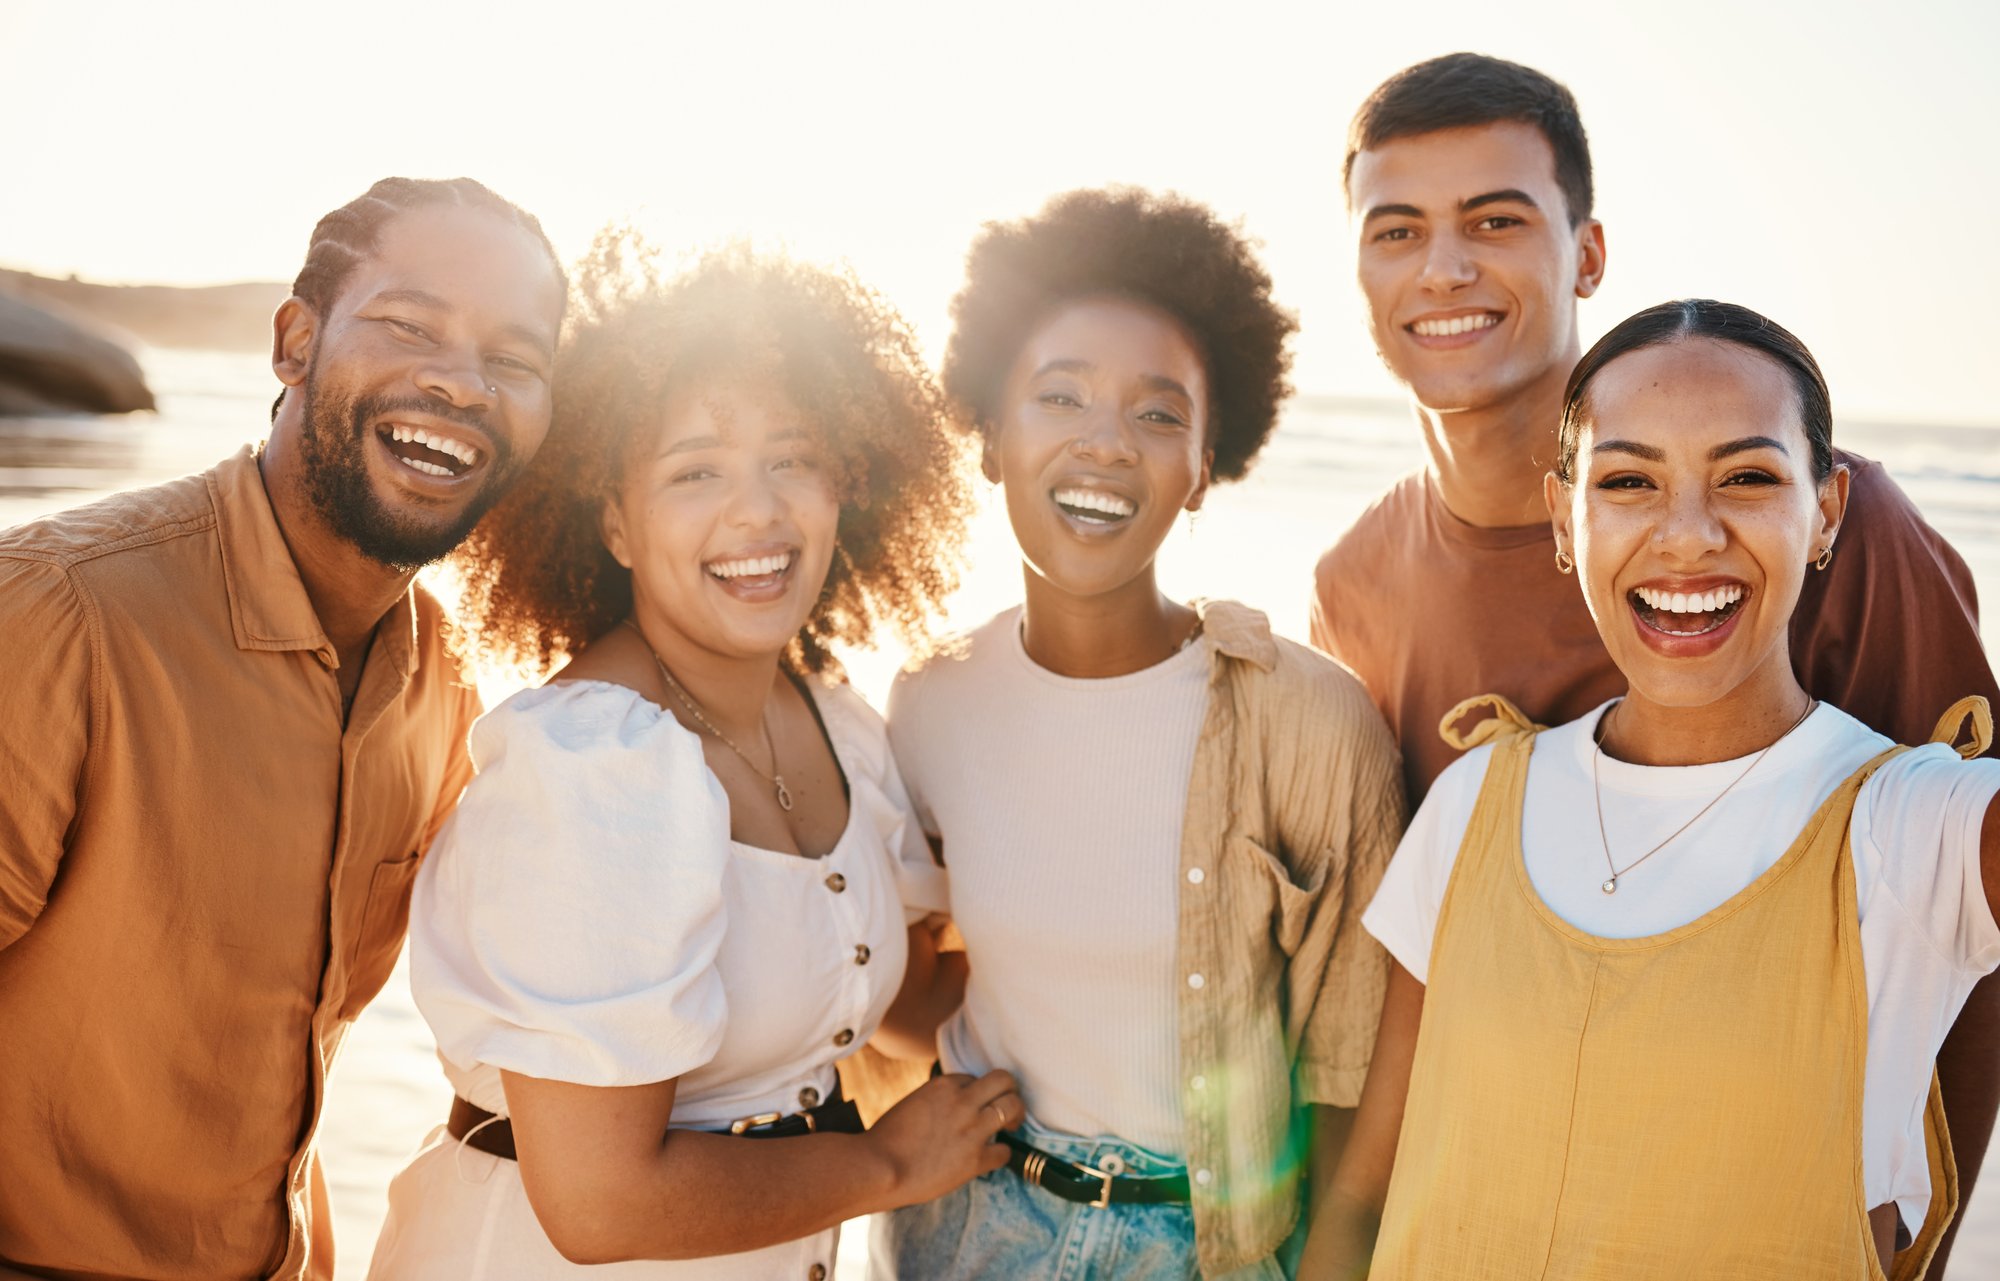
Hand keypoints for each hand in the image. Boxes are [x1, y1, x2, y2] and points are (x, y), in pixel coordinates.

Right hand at [867, 1069, 1018, 1207]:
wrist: (878, 1168)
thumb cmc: (885, 1141)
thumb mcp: (911, 1105)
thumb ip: (936, 1103)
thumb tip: (949, 1112)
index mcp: (943, 1085)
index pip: (975, 1078)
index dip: (977, 1092)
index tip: (976, 1104)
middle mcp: (962, 1101)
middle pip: (1004, 1080)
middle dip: (1010, 1092)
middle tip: (1007, 1107)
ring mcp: (971, 1129)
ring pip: (1013, 1107)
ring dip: (1015, 1116)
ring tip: (1011, 1126)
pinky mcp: (975, 1159)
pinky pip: (1005, 1152)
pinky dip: (1001, 1154)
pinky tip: (992, 1157)